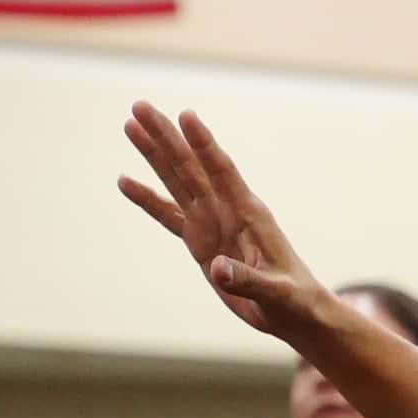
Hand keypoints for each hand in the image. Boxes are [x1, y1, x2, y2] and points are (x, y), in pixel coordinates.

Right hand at [121, 104, 328, 348]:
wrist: (293, 311)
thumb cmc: (292, 300)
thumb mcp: (275, 293)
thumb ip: (247, 280)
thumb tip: (218, 270)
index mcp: (249, 214)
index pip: (222, 171)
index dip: (205, 144)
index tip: (186, 115)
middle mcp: (227, 209)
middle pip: (191, 166)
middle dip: (166, 136)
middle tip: (139, 106)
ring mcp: (212, 222)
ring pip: (177, 180)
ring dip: (154, 153)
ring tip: (130, 125)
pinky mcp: (200, 240)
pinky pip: (168, 214)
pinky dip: (147, 198)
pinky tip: (125, 181)